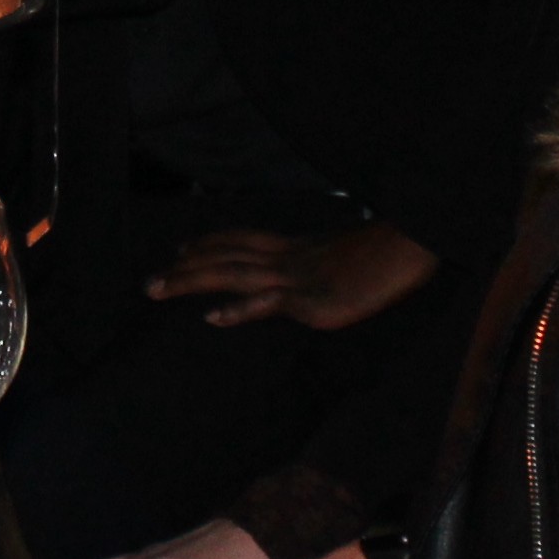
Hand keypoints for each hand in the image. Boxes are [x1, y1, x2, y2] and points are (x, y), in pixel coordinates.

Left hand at [150, 220, 437, 331]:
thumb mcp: (345, 260)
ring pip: (232, 274)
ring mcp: (296, 278)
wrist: (409, 249)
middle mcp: (287, 258)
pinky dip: (238, 310)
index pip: (241, 240)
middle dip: (185, 268)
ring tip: (159, 289)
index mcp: (295, 246)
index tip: (181, 248)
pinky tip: (213, 318)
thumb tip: (315, 279)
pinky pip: (268, 303)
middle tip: (150, 282)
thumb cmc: (385, 255)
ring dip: (192, 281)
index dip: (208, 244)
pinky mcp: (311, 301)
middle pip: (225, 256)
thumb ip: (322, 267)